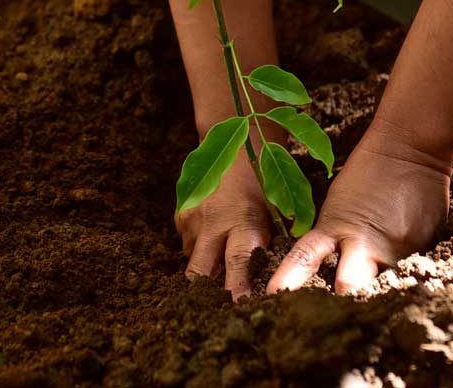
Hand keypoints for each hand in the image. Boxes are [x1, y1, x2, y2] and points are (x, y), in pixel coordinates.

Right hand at [177, 157, 271, 301]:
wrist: (234, 144)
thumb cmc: (262, 184)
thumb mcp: (272, 213)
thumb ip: (262, 244)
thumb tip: (262, 280)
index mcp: (244, 222)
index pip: (238, 263)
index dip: (237, 289)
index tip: (238, 307)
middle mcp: (214, 222)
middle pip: (199, 272)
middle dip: (204, 291)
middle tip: (213, 302)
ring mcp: (193, 218)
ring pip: (192, 259)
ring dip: (204, 265)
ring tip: (220, 252)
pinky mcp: (180, 213)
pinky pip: (186, 242)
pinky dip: (197, 245)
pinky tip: (211, 233)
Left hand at [267, 137, 450, 295]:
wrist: (410, 150)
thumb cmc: (368, 174)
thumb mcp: (338, 206)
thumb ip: (331, 240)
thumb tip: (324, 275)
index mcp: (336, 226)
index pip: (306, 257)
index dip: (289, 279)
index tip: (274, 296)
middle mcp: (367, 243)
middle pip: (349, 287)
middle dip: (340, 302)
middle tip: (332, 312)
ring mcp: (398, 249)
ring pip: (383, 288)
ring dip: (374, 294)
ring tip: (372, 298)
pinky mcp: (424, 250)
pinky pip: (411, 274)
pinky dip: (403, 278)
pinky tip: (404, 271)